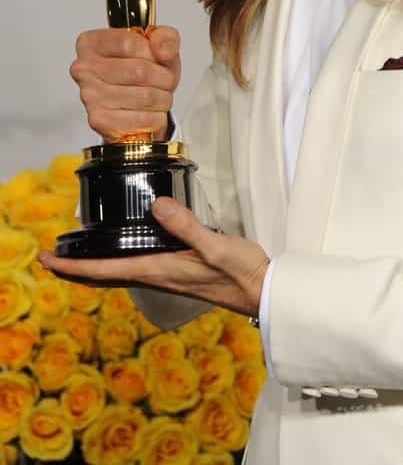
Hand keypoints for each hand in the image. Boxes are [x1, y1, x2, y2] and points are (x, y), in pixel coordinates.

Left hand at [39, 198, 269, 317]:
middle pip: (103, 277)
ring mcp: (166, 275)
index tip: (45, 259)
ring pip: (117, 273)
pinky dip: (115, 262)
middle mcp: (156, 276)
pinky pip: (134, 267)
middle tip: (48, 257)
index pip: (103, 271)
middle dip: (74, 269)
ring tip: (75, 254)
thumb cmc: (241, 272)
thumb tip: (156, 204)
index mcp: (159, 271)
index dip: (72, 266)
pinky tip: (122, 250)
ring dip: (92, 266)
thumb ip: (186, 226)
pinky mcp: (177, 270)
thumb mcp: (215, 245)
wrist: (263, 290)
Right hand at [70, 26, 180, 141]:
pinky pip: (141, 119)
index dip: (151, 52)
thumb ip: (165, 38)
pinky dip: (156, 116)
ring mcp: (89, 96)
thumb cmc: (144, 70)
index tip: (158, 57)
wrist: (136, 103)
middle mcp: (84, 69)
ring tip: (159, 95)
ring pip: (144, 96)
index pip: (127, 43)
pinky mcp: (99, 120)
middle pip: (139, 71)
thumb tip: (162, 49)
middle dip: (164, 77)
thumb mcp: (159, 46)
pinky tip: (150, 111)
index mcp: (91, 43)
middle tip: (166, 80)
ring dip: (162, 98)